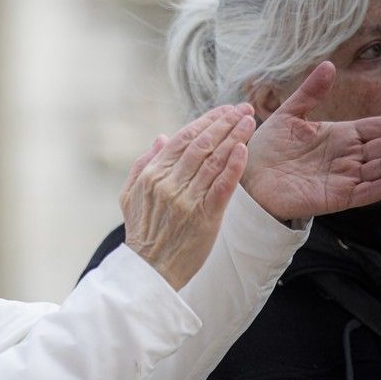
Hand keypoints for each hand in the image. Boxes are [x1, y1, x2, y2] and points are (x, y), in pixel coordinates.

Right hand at [122, 104, 255, 289]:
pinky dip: (234, 166)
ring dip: (235, 137)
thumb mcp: (130, 195)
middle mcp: (169, 183)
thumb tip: (161, 137)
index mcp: (152, 175)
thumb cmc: (141, 233)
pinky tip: (244, 150)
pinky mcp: (204, 217)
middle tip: (244, 108)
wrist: (149, 271)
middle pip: (201, 145)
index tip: (223, 110)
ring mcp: (187, 199)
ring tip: (250, 121)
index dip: (206, 121)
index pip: (182, 139)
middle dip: (225, 122)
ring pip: (214, 160)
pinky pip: (222, 187)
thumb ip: (143, 164)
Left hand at [244, 62, 380, 219]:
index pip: (375, 128)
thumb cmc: (266, 147)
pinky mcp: (335, 197)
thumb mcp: (289, 114)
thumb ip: (310, 92)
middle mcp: (345, 157)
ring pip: (378, 168)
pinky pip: (364, 192)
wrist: (247, 176)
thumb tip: (329, 64)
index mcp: (339, 136)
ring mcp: (342, 178)